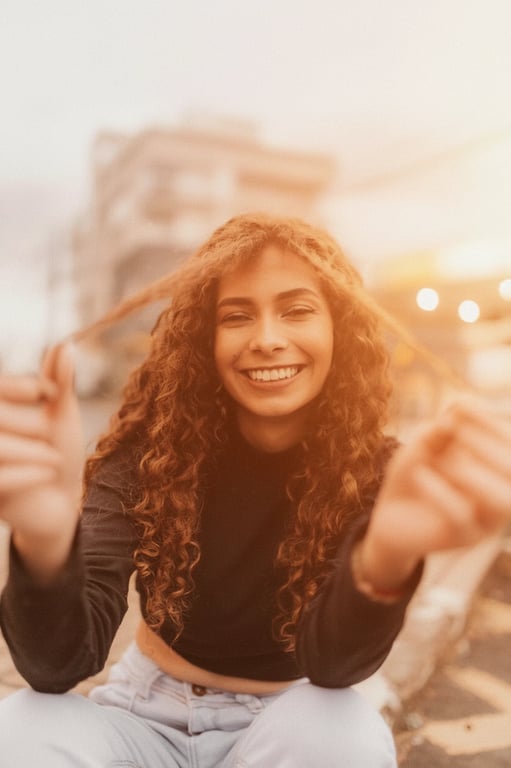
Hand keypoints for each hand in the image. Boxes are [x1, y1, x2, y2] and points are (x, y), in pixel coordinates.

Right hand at [0, 344, 82, 580]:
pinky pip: (2, 478)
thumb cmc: (57, 451)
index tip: (51, 393)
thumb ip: (59, 383)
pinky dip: (27, 474)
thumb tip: (65, 344)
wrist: (60, 502)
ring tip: (53, 459)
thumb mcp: (61, 415)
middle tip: (50, 436)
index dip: (19, 387)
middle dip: (30, 423)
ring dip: (31, 451)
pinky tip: (47, 473)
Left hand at [359, 397, 510, 591]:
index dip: (490, 421)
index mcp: (499, 467)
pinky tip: (419, 473)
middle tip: (451, 430)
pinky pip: (462, 518)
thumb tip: (460, 404)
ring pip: (504, 502)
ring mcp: (485, 520)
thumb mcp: (425, 444)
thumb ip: (442, 428)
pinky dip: (441, 492)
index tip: (460, 403)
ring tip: (447, 459)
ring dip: (476, 474)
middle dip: (485, 444)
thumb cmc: (416, 473)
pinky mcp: (460, 538)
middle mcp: (502, 494)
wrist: (389, 516)